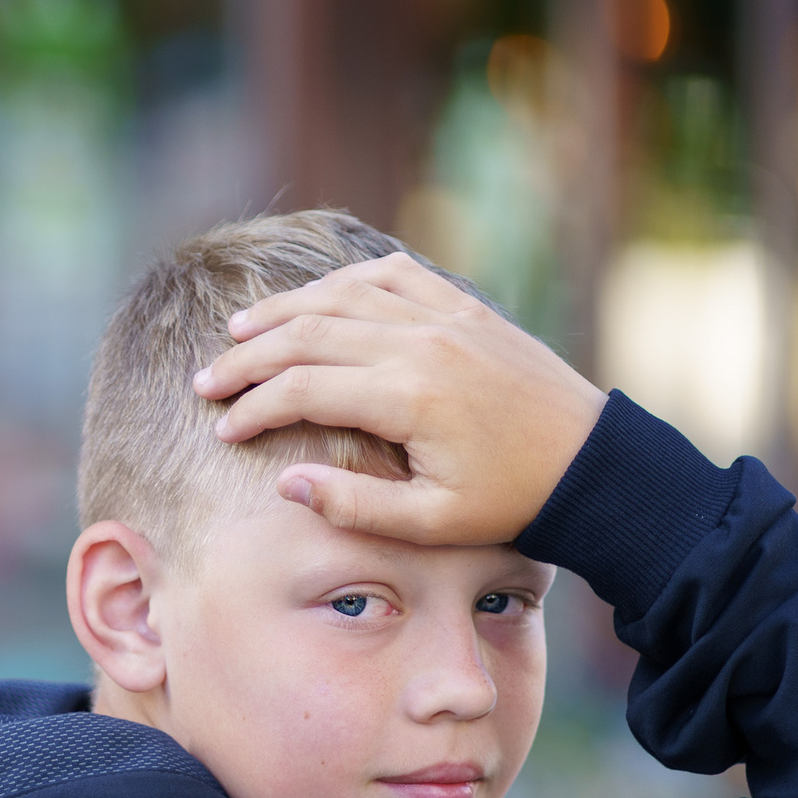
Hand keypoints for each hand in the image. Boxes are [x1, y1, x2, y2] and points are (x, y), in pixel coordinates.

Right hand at [190, 252, 606, 545]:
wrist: (591, 463)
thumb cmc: (510, 502)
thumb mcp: (431, 523)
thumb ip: (353, 505)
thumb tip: (285, 482)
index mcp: (409, 397)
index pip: (301, 388)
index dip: (252, 408)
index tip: (223, 432)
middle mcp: (420, 343)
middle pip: (306, 334)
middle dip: (247, 359)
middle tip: (206, 382)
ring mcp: (444, 316)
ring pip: (341, 295)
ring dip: (283, 311)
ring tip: (238, 332)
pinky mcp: (464, 308)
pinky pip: (392, 274)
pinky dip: (345, 281)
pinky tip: (316, 298)